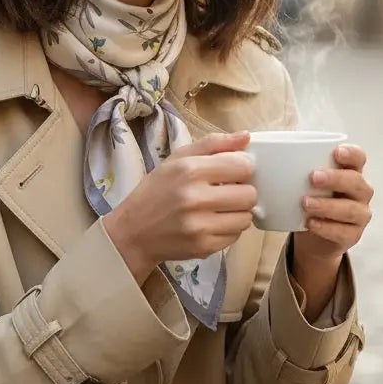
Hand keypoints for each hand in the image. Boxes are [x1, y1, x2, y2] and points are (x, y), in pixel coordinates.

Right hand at [103, 131, 256, 282]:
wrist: (133, 232)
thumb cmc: (156, 191)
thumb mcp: (177, 159)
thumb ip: (213, 144)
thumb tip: (246, 136)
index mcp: (190, 170)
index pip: (243, 166)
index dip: (241, 168)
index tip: (231, 173)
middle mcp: (195, 198)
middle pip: (249, 194)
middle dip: (242, 192)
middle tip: (227, 193)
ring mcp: (200, 226)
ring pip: (246, 218)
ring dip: (237, 213)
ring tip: (219, 209)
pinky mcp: (203, 247)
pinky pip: (235, 236)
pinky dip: (228, 230)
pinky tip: (211, 224)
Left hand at [294, 144, 372, 263]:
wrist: (311, 235)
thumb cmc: (307, 200)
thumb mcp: (300, 180)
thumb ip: (290, 163)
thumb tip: (260, 138)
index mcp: (349, 172)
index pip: (358, 158)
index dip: (351, 154)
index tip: (335, 152)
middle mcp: (359, 192)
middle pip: (356, 182)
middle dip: (336, 178)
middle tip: (312, 177)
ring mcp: (359, 214)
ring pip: (351, 209)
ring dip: (327, 205)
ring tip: (304, 203)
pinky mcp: (353, 235)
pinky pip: (343, 231)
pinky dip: (326, 227)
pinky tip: (310, 223)